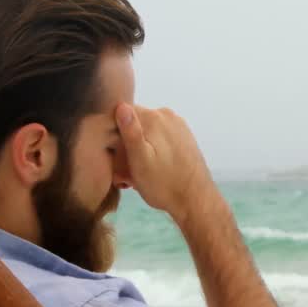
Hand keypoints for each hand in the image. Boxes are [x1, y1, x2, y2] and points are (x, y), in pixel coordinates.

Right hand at [114, 103, 216, 222]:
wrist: (195, 200)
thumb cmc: (163, 185)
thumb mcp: (139, 161)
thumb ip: (130, 132)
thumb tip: (121, 106)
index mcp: (153, 118)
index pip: (121, 114)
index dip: (112, 133)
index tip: (113, 154)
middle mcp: (167, 115)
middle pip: (135, 123)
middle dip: (126, 144)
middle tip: (125, 172)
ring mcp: (178, 125)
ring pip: (147, 131)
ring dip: (139, 149)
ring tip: (138, 173)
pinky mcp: (184, 136)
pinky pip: (160, 137)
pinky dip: (152, 150)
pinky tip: (153, 168)